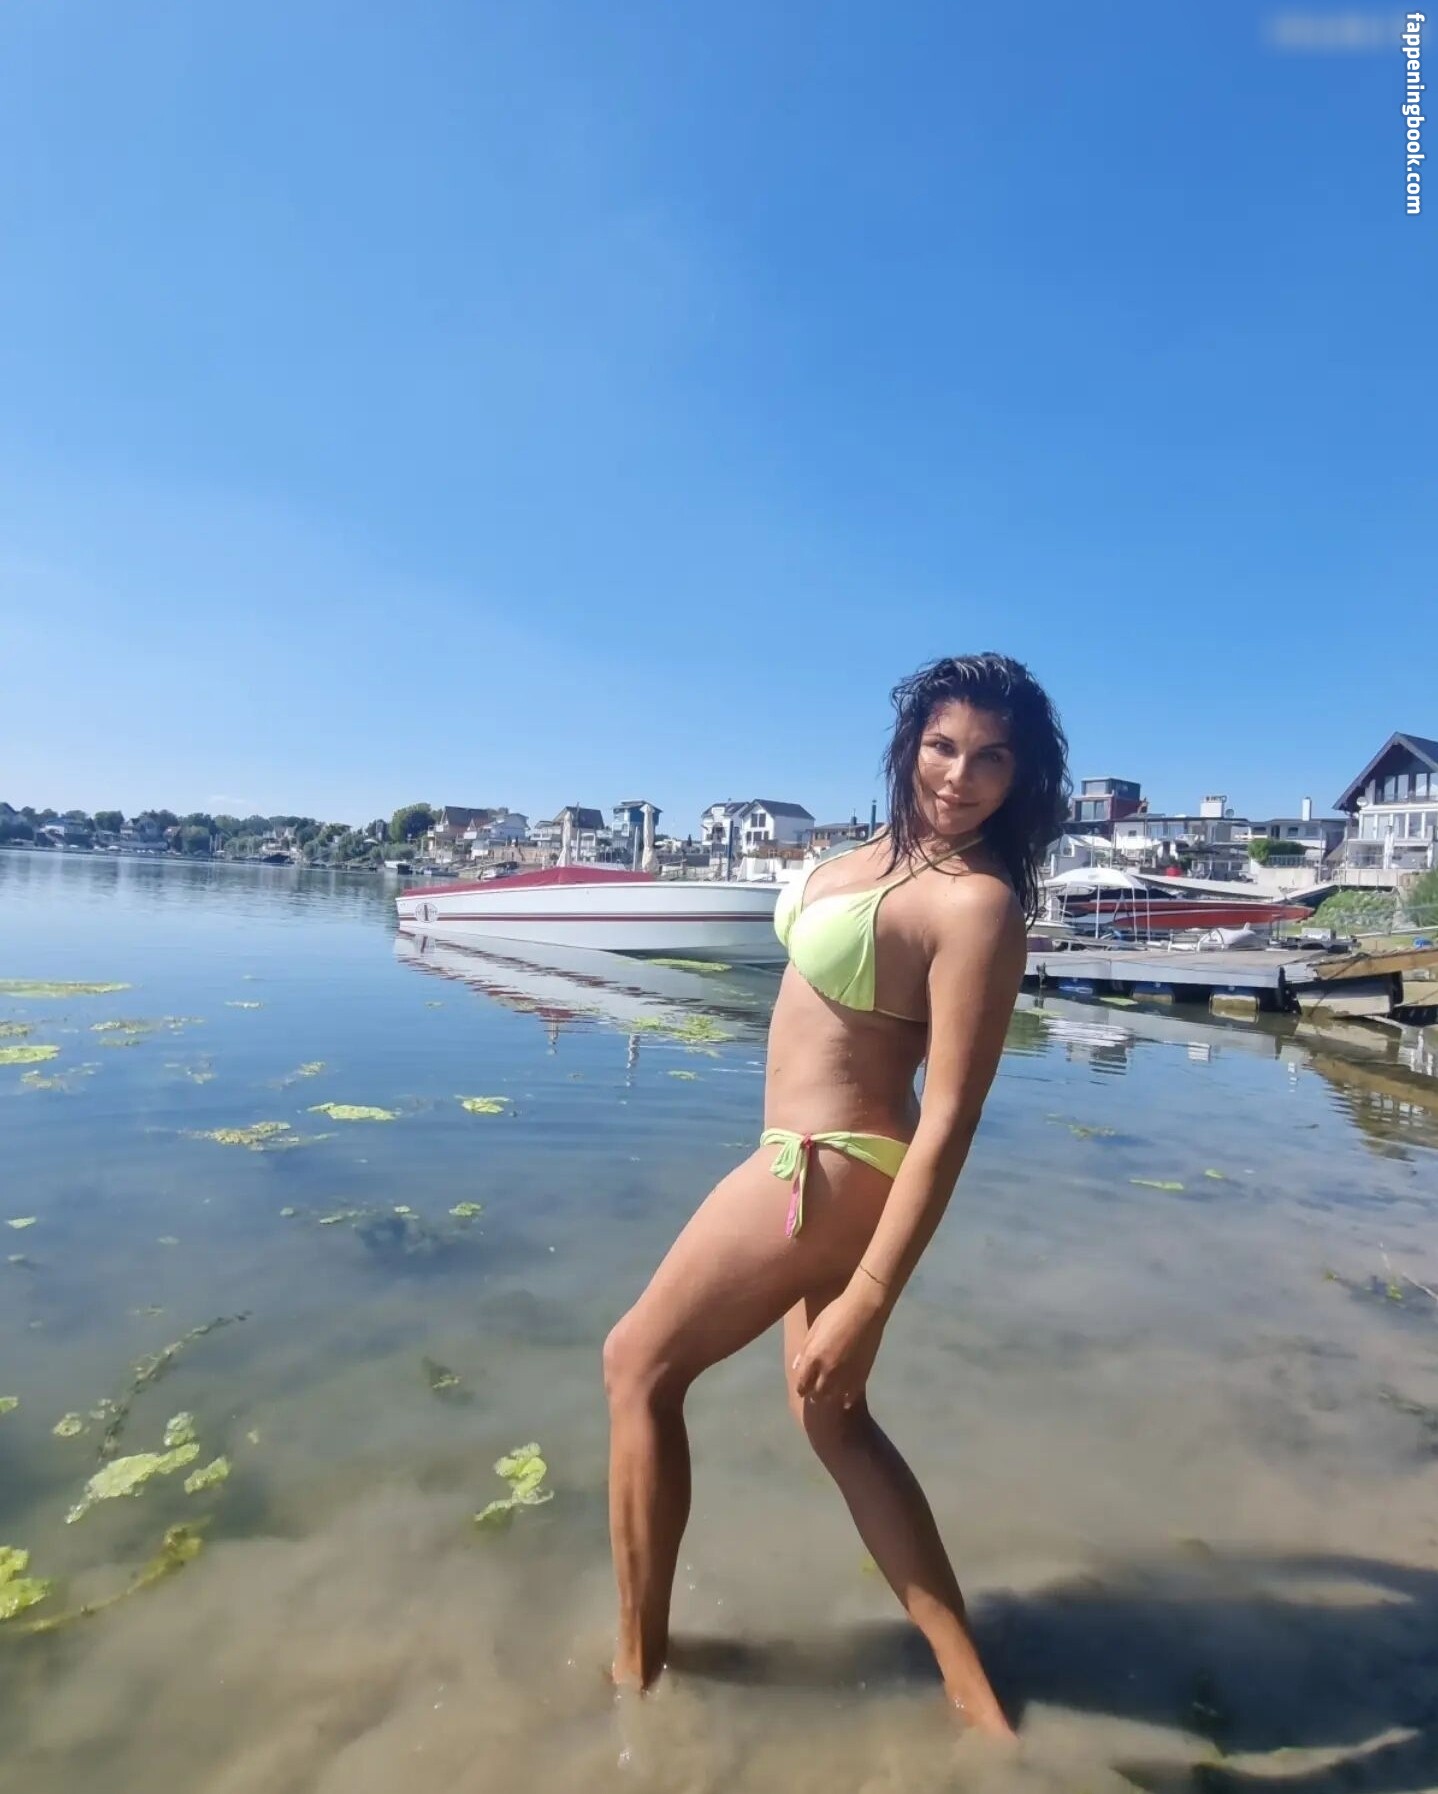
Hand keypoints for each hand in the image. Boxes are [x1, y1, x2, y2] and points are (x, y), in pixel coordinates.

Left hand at [791, 1284, 886, 1409]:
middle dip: (813, 1395)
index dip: (801, 1388)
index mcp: (813, 1357)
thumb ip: (804, 1350)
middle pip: (816, 1394)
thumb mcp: (814, 1328)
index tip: (802, 1388)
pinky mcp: (861, 1375)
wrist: (865, 1310)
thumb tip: (796, 1367)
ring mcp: (846, 1375)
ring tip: (828, 1395)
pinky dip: (846, 1399)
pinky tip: (844, 1400)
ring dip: (828, 1397)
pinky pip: (851, 1395)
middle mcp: (828, 1371)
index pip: (802, 1383)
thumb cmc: (836, 1313)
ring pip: (833, 1397)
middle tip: (813, 1394)